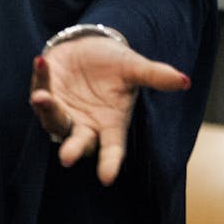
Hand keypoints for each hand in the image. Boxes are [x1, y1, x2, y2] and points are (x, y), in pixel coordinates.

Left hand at [28, 37, 190, 184]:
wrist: (90, 46)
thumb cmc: (115, 64)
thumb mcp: (135, 68)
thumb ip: (155, 76)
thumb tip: (184, 80)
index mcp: (111, 123)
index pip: (112, 148)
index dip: (110, 163)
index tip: (106, 178)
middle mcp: (85, 123)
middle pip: (78, 142)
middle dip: (73, 149)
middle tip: (67, 157)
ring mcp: (63, 109)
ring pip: (53, 119)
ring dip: (48, 110)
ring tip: (42, 97)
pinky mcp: (45, 91)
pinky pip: (40, 88)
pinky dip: (40, 77)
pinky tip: (42, 61)